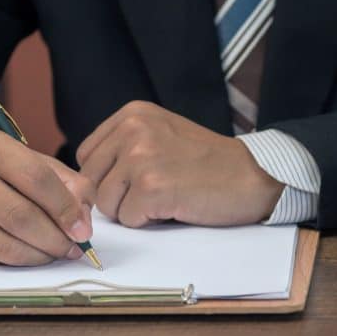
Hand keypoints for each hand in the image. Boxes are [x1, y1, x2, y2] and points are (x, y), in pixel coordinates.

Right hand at [0, 127, 95, 264]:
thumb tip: (82, 222)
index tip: (83, 230)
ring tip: (56, 252)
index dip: (65, 208)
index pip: (35, 177)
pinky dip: (17, 261)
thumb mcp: (28, 161)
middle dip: (55, 238)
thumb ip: (65, 183)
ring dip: (40, 255)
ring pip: (5, 245)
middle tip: (74, 248)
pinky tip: (28, 253)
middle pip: (20, 215)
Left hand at [75, 101, 283, 227]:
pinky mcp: (151, 188)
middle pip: (91, 181)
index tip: (134, 182)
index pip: (87, 156)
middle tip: (153, 193)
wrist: (252, 176)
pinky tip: (174, 206)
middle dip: (116, 196)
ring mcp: (140, 158)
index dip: (106, 177)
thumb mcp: (161, 133)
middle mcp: (132, 130)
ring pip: (107, 204)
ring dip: (132, 211)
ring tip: (166, 197)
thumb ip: (124, 146)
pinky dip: (149, 221)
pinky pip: (128, 219)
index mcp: (132, 114)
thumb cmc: (209, 162)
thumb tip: (84, 182)